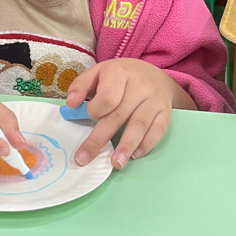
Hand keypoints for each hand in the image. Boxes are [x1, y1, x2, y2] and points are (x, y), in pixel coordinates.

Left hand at [64, 58, 195, 169]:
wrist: (154, 74)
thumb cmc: (120, 76)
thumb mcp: (98, 72)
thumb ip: (81, 85)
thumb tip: (70, 104)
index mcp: (119, 73)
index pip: (107, 97)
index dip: (95, 111)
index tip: (88, 116)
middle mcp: (139, 86)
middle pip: (118, 115)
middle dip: (99, 139)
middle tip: (84, 158)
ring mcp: (154, 100)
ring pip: (139, 125)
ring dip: (126, 146)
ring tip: (115, 163)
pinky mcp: (166, 112)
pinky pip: (158, 130)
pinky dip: (146, 144)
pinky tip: (135, 155)